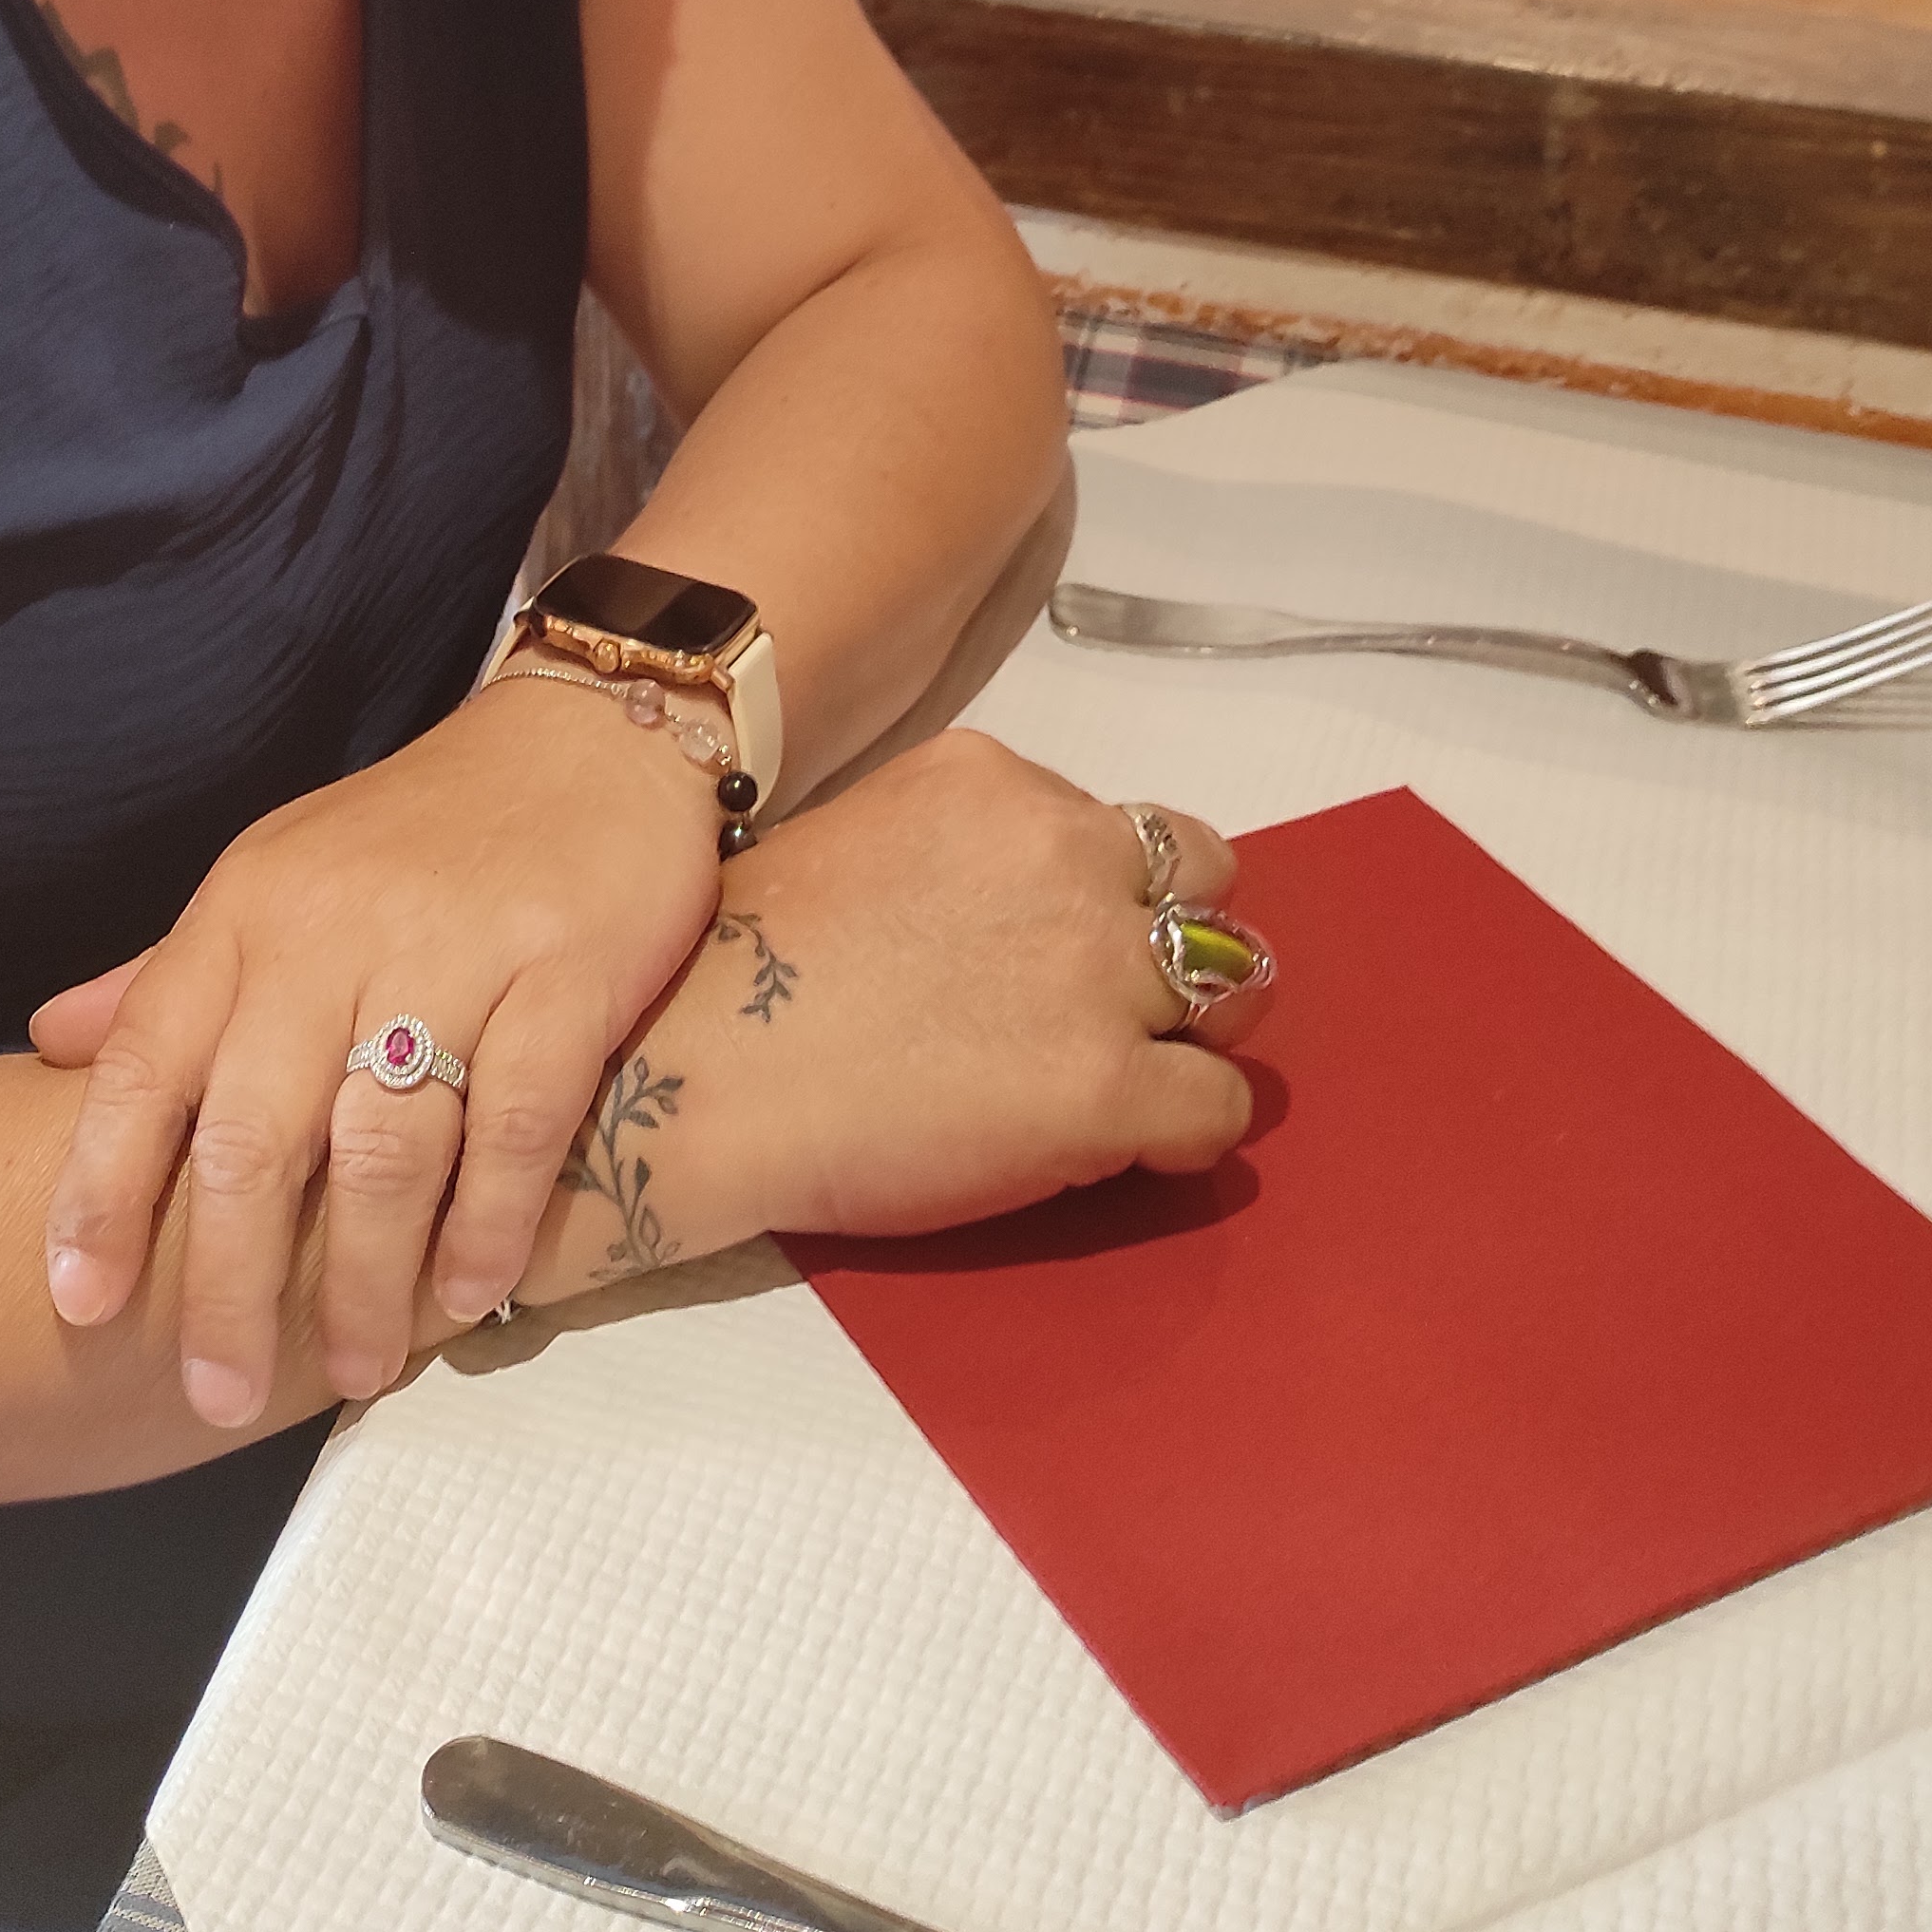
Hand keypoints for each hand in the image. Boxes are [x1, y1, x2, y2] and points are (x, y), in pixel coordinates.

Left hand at [31, 685, 719, 1421]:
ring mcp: (453, 950)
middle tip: (213, 1396)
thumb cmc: (417, 831)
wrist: (590, 734)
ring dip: (361, 1277)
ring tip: (349, 1369)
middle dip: (225, 1282)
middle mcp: (332, 931)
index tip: (77, 1304)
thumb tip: (49, 1044)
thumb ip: (170, 974)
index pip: (144, 1062)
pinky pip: (516, 1122)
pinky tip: (469, 1297)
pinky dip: (488, 1222)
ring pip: (383, 1145)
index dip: (101, 1188)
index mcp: (246, 911)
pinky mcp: (568, 968)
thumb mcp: (276, 877)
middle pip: (255, 1132)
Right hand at [554, 734, 1269, 1281]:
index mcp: (995, 784)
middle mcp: (1063, 852)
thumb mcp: (861, 842)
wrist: (691, 1075)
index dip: (1100, 893)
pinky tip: (1131, 1147)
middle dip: (1176, 935)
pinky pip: (1222, 1109)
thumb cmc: (737, 972)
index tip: (1053, 950)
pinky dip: (1191, 1131)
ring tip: (1139, 1074)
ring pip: (1240, 982)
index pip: (1113, 825)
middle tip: (1121, 1004)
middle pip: (1206, 875)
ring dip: (1198, 1027)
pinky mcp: (1108, 1088)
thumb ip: (959, 857)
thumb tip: (1008, 911)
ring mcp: (1093, 971)